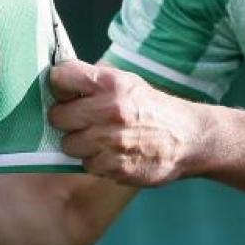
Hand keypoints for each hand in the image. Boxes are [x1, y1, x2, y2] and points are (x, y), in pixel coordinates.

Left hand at [49, 61, 205, 186]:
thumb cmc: (150, 107)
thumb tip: (56, 80)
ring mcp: (112, 141)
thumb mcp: (126, 82)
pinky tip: (112, 153)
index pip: (60, 78)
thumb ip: (93, 81)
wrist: (188, 138)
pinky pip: (87, 164)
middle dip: (67, 119)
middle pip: (58, 116)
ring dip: (80, 143)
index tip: (66, 92)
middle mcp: (109, 110)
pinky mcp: (116, 167)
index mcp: (110, 83)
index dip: (60, 86)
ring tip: (100, 138)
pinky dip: (96, 161)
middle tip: (82, 119)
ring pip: (69, 144)